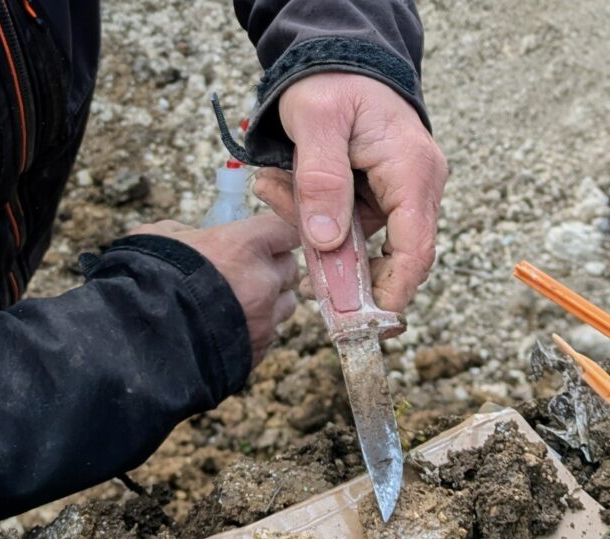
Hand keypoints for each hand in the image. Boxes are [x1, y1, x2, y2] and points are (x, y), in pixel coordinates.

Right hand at [131, 215, 299, 366]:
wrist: (142, 337)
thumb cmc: (147, 277)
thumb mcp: (161, 236)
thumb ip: (189, 233)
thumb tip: (193, 237)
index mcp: (246, 245)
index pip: (286, 229)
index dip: (278, 234)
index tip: (267, 238)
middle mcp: (264, 281)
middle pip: (291, 268)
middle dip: (274, 268)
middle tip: (249, 271)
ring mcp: (264, 319)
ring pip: (287, 305)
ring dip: (272, 302)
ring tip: (242, 303)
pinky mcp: (257, 349)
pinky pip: (269, 335)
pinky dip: (256, 331)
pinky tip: (229, 329)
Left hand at [253, 73, 447, 311]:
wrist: (339, 59)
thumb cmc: (331, 82)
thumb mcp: (316, 122)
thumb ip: (322, 180)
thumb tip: (327, 242)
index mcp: (412, 172)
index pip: (416, 249)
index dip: (394, 292)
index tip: (367, 323)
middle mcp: (417, 188)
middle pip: (391, 256)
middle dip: (341, 263)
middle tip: (296, 248)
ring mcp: (400, 195)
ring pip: (362, 243)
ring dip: (315, 232)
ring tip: (277, 187)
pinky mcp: (380, 198)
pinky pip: (349, 227)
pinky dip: (315, 218)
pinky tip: (285, 189)